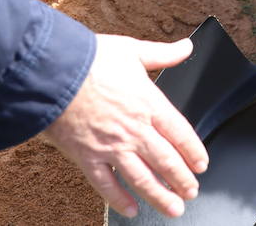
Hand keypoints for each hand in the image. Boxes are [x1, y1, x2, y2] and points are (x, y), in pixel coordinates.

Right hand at [43, 34, 207, 219]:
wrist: (53, 74)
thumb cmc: (90, 60)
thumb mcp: (132, 51)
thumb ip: (162, 54)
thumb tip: (186, 47)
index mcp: (149, 104)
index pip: (181, 133)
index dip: (194, 152)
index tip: (202, 164)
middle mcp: (134, 130)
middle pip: (166, 161)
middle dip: (182, 179)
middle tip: (192, 191)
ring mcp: (112, 147)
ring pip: (142, 179)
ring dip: (160, 196)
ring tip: (174, 208)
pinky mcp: (87, 157)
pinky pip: (106, 185)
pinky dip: (119, 200)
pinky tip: (130, 210)